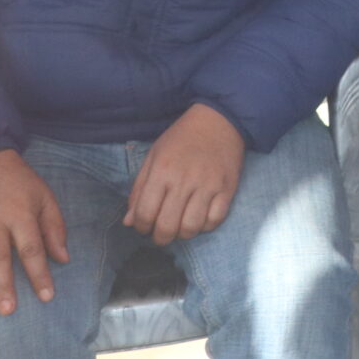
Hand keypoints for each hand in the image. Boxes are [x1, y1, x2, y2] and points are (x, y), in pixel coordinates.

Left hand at [123, 103, 244, 245]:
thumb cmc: (181, 138)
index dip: (141, 227)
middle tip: (161, 234)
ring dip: (183, 234)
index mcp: (162, 171)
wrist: (220, 120)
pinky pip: (215, 221)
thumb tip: (130, 221)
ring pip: (192, 227)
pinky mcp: (228, 188)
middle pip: (168, 226)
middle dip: (160, 238)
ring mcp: (208, 185)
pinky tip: (200, 218)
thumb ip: (139, 189)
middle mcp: (184, 180)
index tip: (144, 226)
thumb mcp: (153, 157)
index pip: (145, 214)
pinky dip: (205, 226)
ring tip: (181, 226)